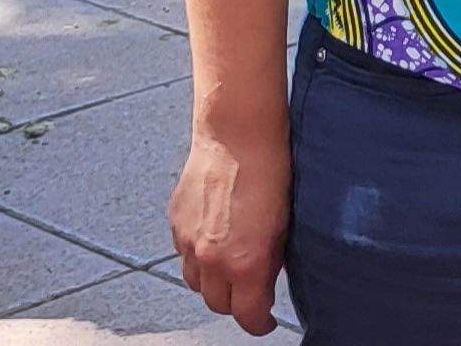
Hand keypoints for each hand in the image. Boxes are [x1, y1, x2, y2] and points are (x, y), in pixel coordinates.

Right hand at [170, 120, 291, 335]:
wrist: (238, 136)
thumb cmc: (271, 173)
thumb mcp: (285, 227)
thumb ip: (271, 262)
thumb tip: (267, 280)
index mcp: (245, 263)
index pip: (247, 316)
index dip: (259, 324)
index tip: (266, 322)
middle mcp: (211, 258)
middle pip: (217, 305)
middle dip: (235, 304)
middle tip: (250, 293)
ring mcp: (188, 241)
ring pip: (195, 283)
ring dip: (212, 282)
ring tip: (230, 267)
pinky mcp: (176, 223)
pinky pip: (183, 255)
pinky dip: (197, 256)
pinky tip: (215, 239)